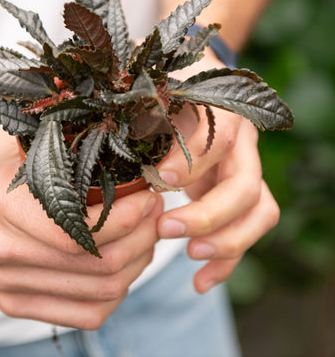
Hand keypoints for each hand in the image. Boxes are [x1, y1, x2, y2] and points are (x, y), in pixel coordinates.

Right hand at [0, 129, 162, 328]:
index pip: (79, 231)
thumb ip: (57, 130)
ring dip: (137, 266)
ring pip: (99, 294)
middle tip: (156, 212)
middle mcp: (3, 255)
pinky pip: (83, 316)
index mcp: (0, 207)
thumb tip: (111, 115)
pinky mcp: (12, 304)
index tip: (151, 194)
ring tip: (146, 235)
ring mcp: (8, 287)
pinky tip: (122, 266)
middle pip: (99, 266)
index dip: (129, 217)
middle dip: (144, 238)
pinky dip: (115, 294)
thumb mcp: (9, 139)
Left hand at [156, 50, 279, 292]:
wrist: (196, 75)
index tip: (159, 180)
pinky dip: (229, 257)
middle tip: (166, 229)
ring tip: (190, 256)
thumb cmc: (167, 79)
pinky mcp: (241, 190)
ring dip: (228, 241)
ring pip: (258, 210)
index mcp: (220, 108)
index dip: (193, 162)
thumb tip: (98, 123)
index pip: (219, 137)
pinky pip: (249, 227)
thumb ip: (136, 101)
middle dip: (208, 214)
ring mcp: (246, 167)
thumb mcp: (152, 84)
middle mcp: (242, 140)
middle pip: (245, 184)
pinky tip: (200, 280)